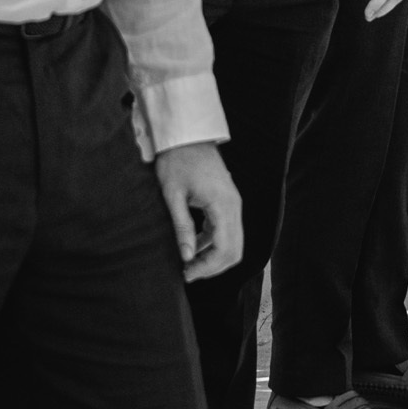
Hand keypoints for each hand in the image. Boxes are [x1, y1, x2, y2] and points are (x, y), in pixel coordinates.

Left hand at [154, 140, 241, 282]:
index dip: (207, 267)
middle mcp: (234, 206)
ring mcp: (233, 204)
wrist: (186, 134)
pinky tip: (191, 247)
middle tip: (188, 273)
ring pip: (232, 243)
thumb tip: (186, 257)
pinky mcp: (227, 202)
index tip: (186, 274)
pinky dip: (212, 244)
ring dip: (213, 257)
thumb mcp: (173, 195)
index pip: (225, 249)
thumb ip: (182, 227)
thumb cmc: (176, 160)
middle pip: (234, 250)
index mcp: (223, 204)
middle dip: (212, 267)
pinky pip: (226, 231)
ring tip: (187, 264)